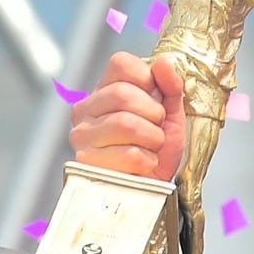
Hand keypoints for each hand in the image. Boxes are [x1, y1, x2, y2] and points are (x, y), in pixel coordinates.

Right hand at [69, 52, 187, 180]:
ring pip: (125, 123)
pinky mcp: (86, 163)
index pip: (121, 63)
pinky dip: (147, 161)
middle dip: (153, 115)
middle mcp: (85, 109)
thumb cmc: (157, 152)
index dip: (147, 79)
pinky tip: (143, 166)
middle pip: (122, 94)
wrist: (154, 191)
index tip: (156, 101)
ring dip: (152, 139)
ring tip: (150, 148)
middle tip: (155, 130)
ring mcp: (82, 136)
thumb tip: (163, 62)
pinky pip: (129, 154)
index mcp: (104, 90)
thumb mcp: (171, 115)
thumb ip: (170, 87)